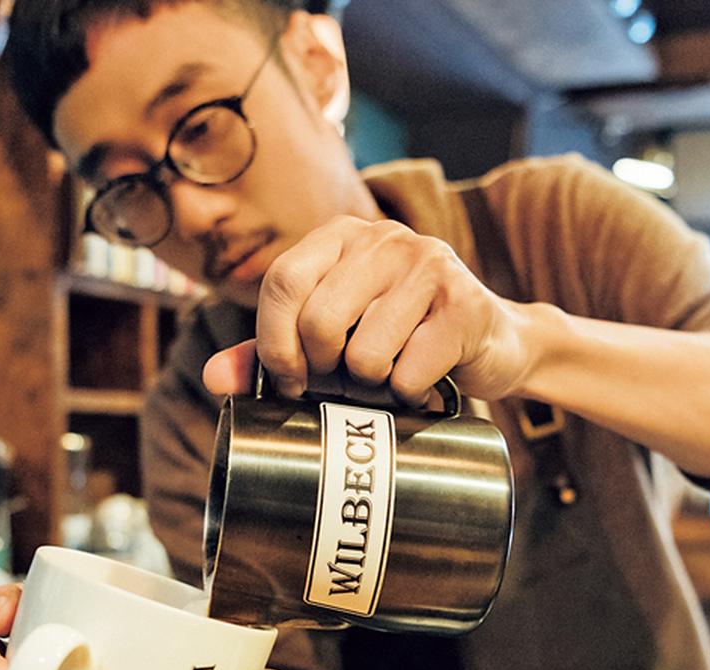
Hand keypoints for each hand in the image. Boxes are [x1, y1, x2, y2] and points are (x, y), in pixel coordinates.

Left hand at [203, 216, 529, 402]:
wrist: (495, 343)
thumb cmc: (402, 339)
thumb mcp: (336, 335)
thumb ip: (273, 351)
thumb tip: (214, 380)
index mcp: (343, 236)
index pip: (282, 281)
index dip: (273, 342)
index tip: (288, 381)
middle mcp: (385, 240)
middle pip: (320, 322)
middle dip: (325, 370)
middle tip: (345, 382)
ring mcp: (429, 268)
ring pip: (364, 354)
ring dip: (371, 386)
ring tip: (389, 375)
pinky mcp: (464, 308)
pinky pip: (407, 373)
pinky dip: (408, 394)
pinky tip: (423, 380)